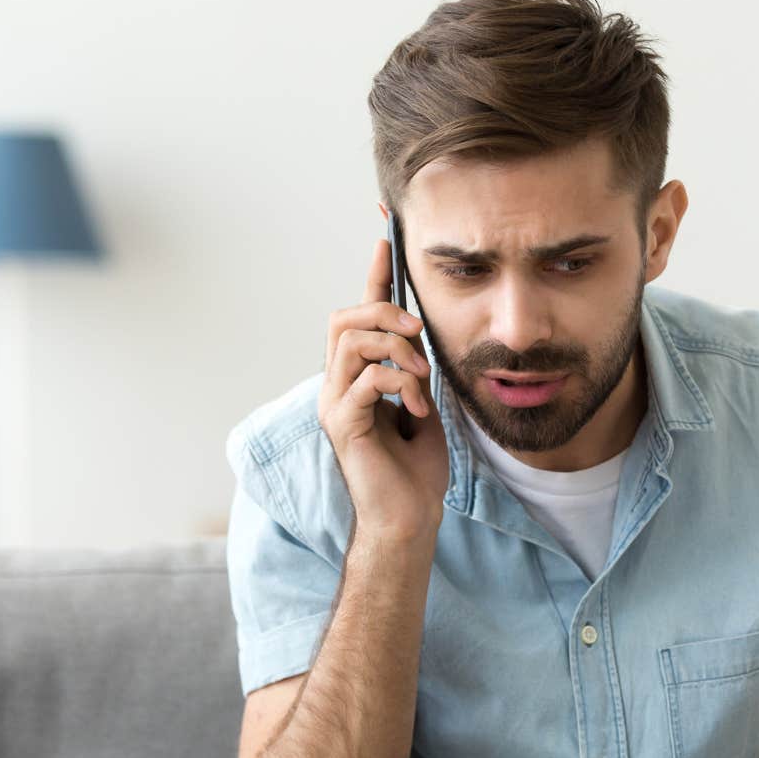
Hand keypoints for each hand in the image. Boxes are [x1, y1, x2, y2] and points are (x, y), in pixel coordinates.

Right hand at [318, 236, 449, 544]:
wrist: (411, 516)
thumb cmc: (417, 467)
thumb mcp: (424, 402)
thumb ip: (414, 366)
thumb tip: (418, 330)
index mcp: (357, 377)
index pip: (359, 316)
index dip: (373, 278)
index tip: (386, 241)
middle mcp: (337, 385)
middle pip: (345, 318)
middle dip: (385, 313)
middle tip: (419, 334)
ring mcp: (334, 404)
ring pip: (351, 341)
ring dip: (397, 350)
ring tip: (423, 379)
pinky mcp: (341, 424)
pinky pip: (366, 379)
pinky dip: (400, 384)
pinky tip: (416, 408)